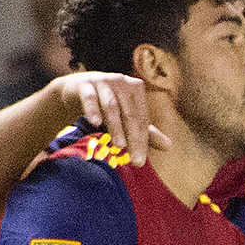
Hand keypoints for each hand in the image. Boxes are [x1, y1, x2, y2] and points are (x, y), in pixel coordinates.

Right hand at [50, 71, 166, 160]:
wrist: (75, 89)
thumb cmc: (106, 105)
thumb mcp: (126, 117)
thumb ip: (146, 132)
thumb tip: (169, 147)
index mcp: (136, 89)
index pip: (141, 120)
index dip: (142, 142)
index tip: (140, 163)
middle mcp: (122, 82)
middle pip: (130, 115)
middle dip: (133, 139)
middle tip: (135, 161)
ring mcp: (103, 81)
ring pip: (112, 106)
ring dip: (116, 126)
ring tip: (119, 145)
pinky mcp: (85, 84)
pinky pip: (90, 98)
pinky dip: (93, 110)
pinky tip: (96, 123)